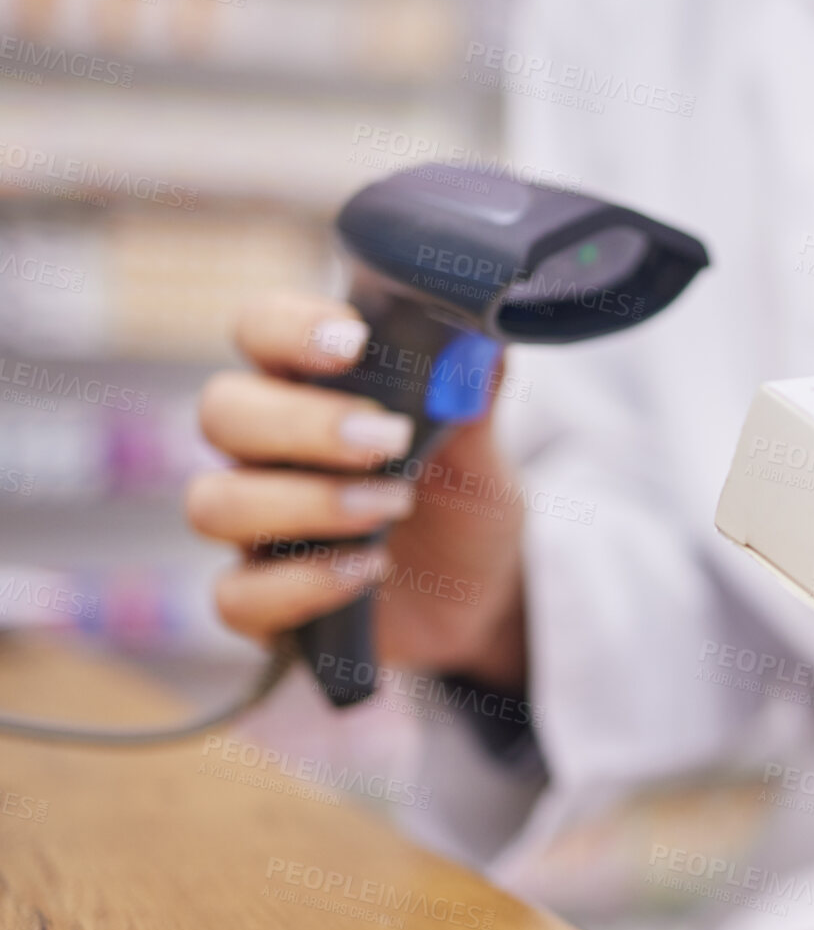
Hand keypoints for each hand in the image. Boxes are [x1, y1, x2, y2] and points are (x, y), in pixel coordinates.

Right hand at [186, 293, 527, 689]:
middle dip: (300, 423)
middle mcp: (267, 452)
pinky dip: (303, 584)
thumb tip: (485, 342)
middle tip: (386, 440)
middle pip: (222, 411)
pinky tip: (368, 568)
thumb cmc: (462, 503)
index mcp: (310, 389)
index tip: (353, 341)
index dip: (289, 327)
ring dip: (307, 503)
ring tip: (392, 506)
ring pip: (213, 504)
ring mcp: (256, 528)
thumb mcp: (480, 452)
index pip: (261, 331)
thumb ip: (471, 400)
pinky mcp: (263, 601)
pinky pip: (236, 597)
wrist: (479, 593)